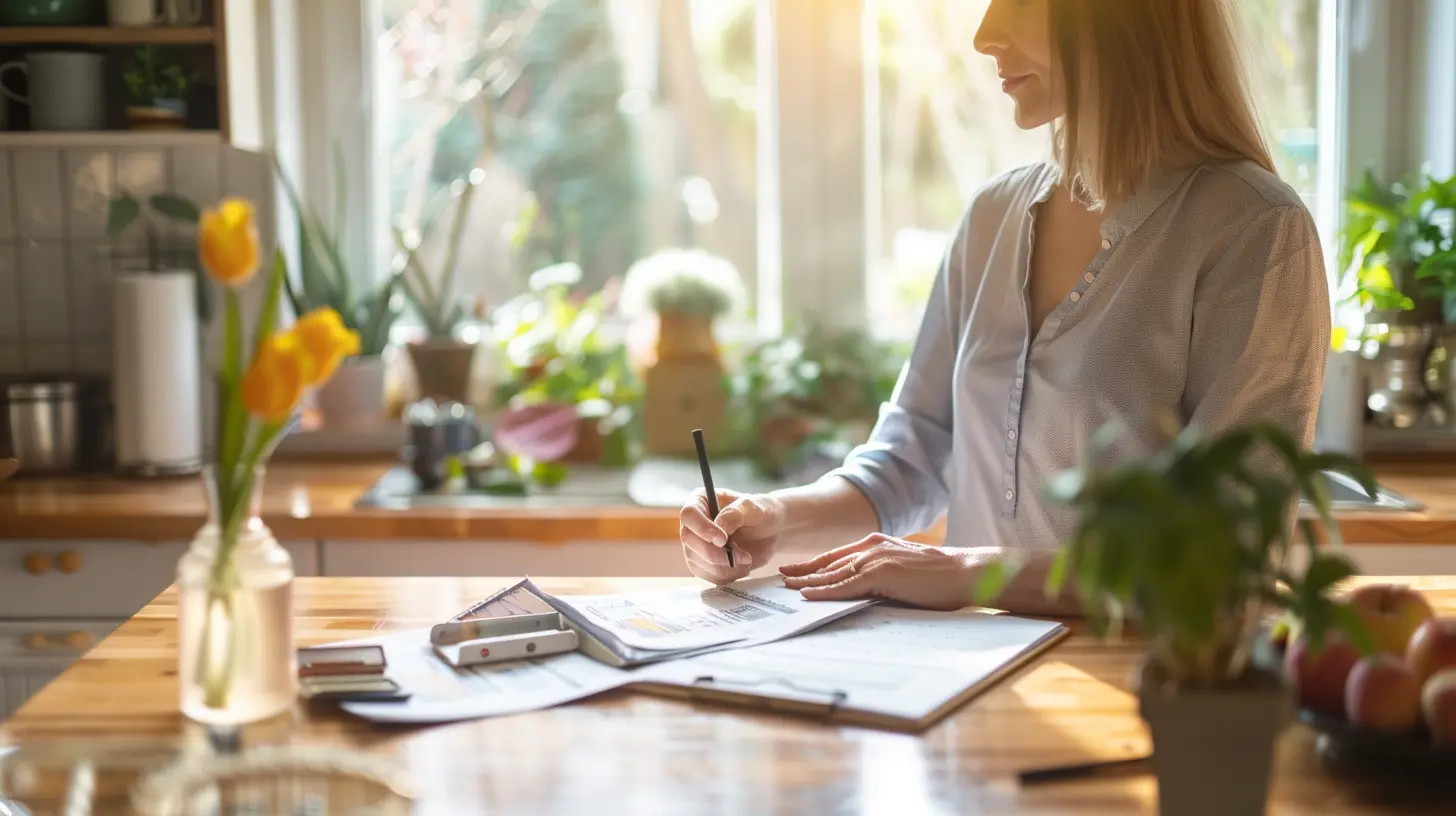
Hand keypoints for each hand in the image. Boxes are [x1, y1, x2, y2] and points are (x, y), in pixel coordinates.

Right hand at [679, 489, 785, 584]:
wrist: (771, 532)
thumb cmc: (761, 513)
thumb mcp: (754, 508)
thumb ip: (735, 513)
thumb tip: (719, 524)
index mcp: (701, 502)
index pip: (689, 515)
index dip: (702, 529)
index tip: (723, 539)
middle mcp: (694, 524)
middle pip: (689, 541)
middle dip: (715, 553)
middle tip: (742, 555)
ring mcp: (696, 545)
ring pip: (696, 562)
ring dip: (724, 566)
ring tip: (746, 558)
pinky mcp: (704, 564)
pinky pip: (707, 576)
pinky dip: (727, 575)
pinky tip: (742, 567)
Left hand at [780, 534, 987, 610]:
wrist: (966, 572)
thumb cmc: (942, 576)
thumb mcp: (906, 569)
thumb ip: (885, 573)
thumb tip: (869, 588)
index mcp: (878, 544)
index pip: (839, 555)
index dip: (817, 563)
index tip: (798, 569)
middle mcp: (872, 547)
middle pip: (829, 562)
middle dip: (804, 570)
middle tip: (782, 576)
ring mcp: (875, 560)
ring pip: (832, 573)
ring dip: (807, 581)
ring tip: (786, 587)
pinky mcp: (880, 575)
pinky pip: (844, 586)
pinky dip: (823, 591)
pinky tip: (806, 595)